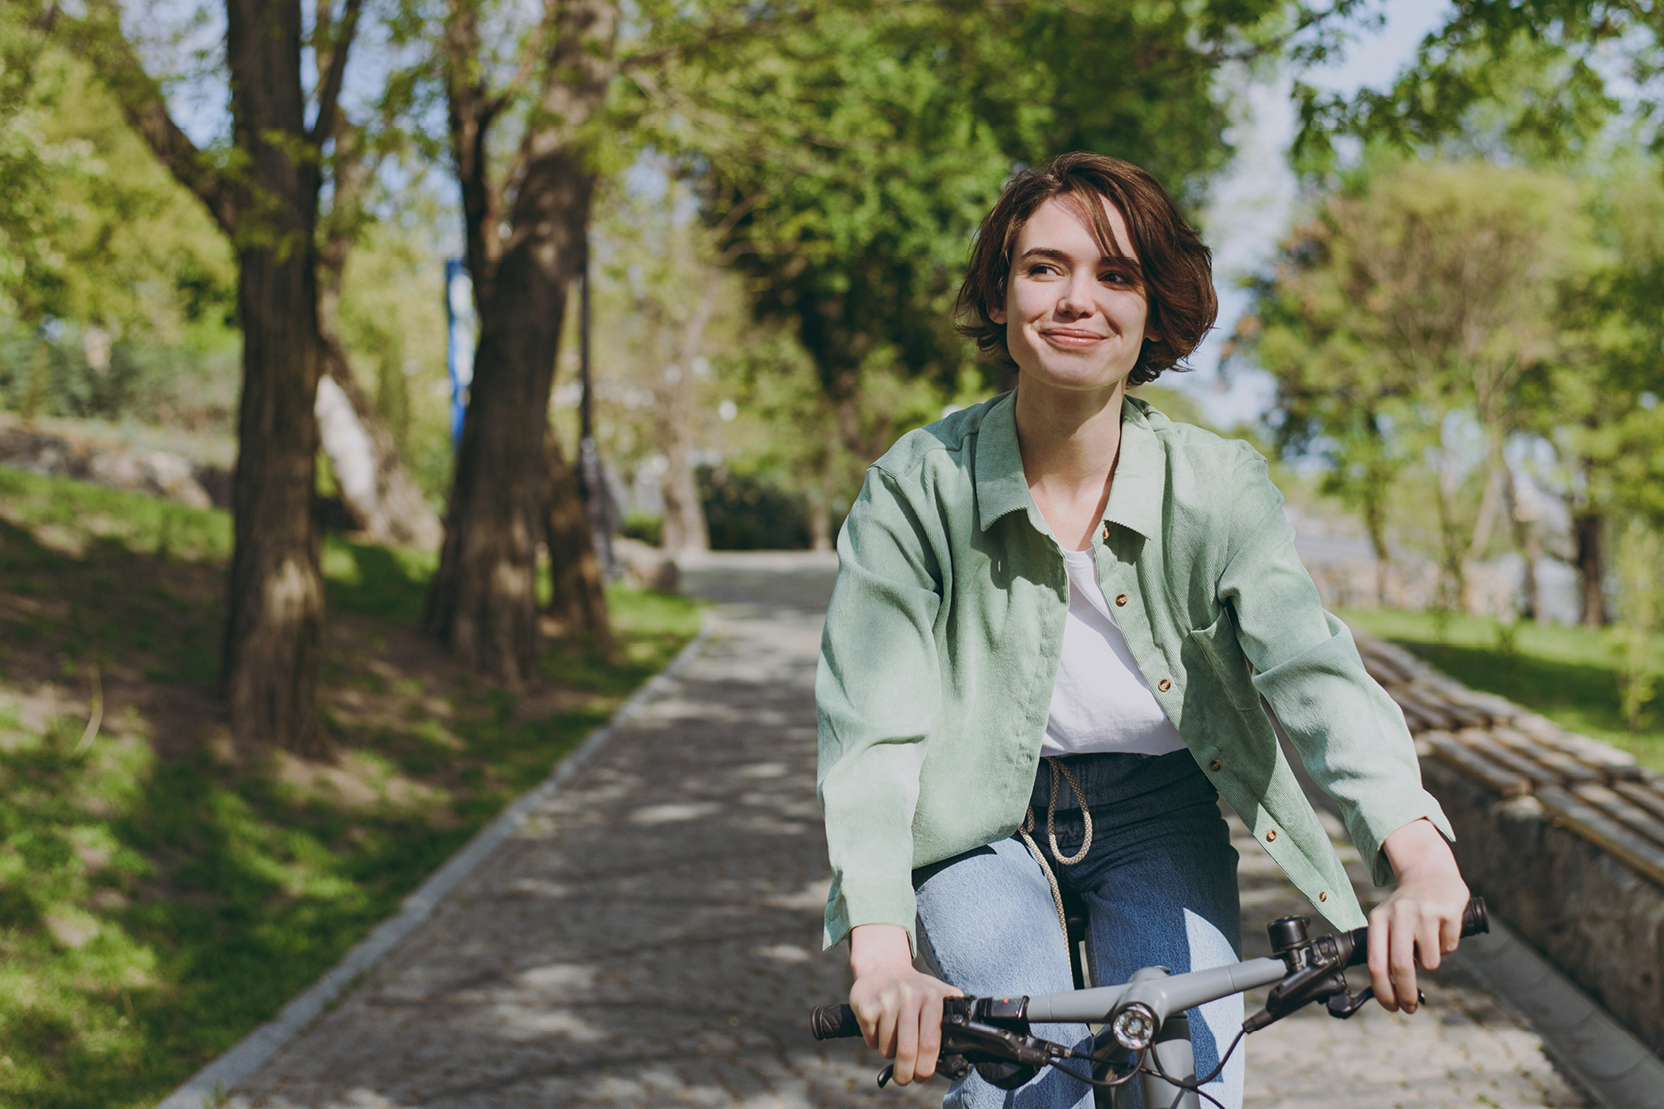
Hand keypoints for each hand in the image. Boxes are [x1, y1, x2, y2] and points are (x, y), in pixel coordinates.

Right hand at [848, 923, 961, 1084]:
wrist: (883, 967)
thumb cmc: (916, 991)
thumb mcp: (939, 997)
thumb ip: (950, 1023)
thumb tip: (957, 1060)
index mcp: (932, 997)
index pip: (930, 1043)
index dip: (926, 1068)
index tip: (922, 1076)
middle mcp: (909, 996)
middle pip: (907, 1051)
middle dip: (905, 1074)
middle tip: (903, 1079)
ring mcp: (886, 1000)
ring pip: (887, 1049)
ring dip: (890, 1054)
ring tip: (893, 1038)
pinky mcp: (866, 1006)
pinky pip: (872, 1041)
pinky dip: (875, 1042)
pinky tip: (880, 1025)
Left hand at [1368, 818, 1469, 1013]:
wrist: (1430, 872)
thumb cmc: (1407, 907)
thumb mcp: (1387, 920)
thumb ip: (1386, 950)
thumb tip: (1390, 992)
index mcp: (1379, 918)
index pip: (1376, 963)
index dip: (1383, 991)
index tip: (1391, 1007)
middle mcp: (1399, 914)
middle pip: (1402, 967)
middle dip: (1406, 994)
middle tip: (1410, 1007)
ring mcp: (1425, 912)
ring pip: (1430, 961)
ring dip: (1431, 961)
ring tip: (1429, 941)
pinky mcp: (1448, 911)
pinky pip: (1449, 947)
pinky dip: (1447, 945)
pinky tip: (1442, 928)